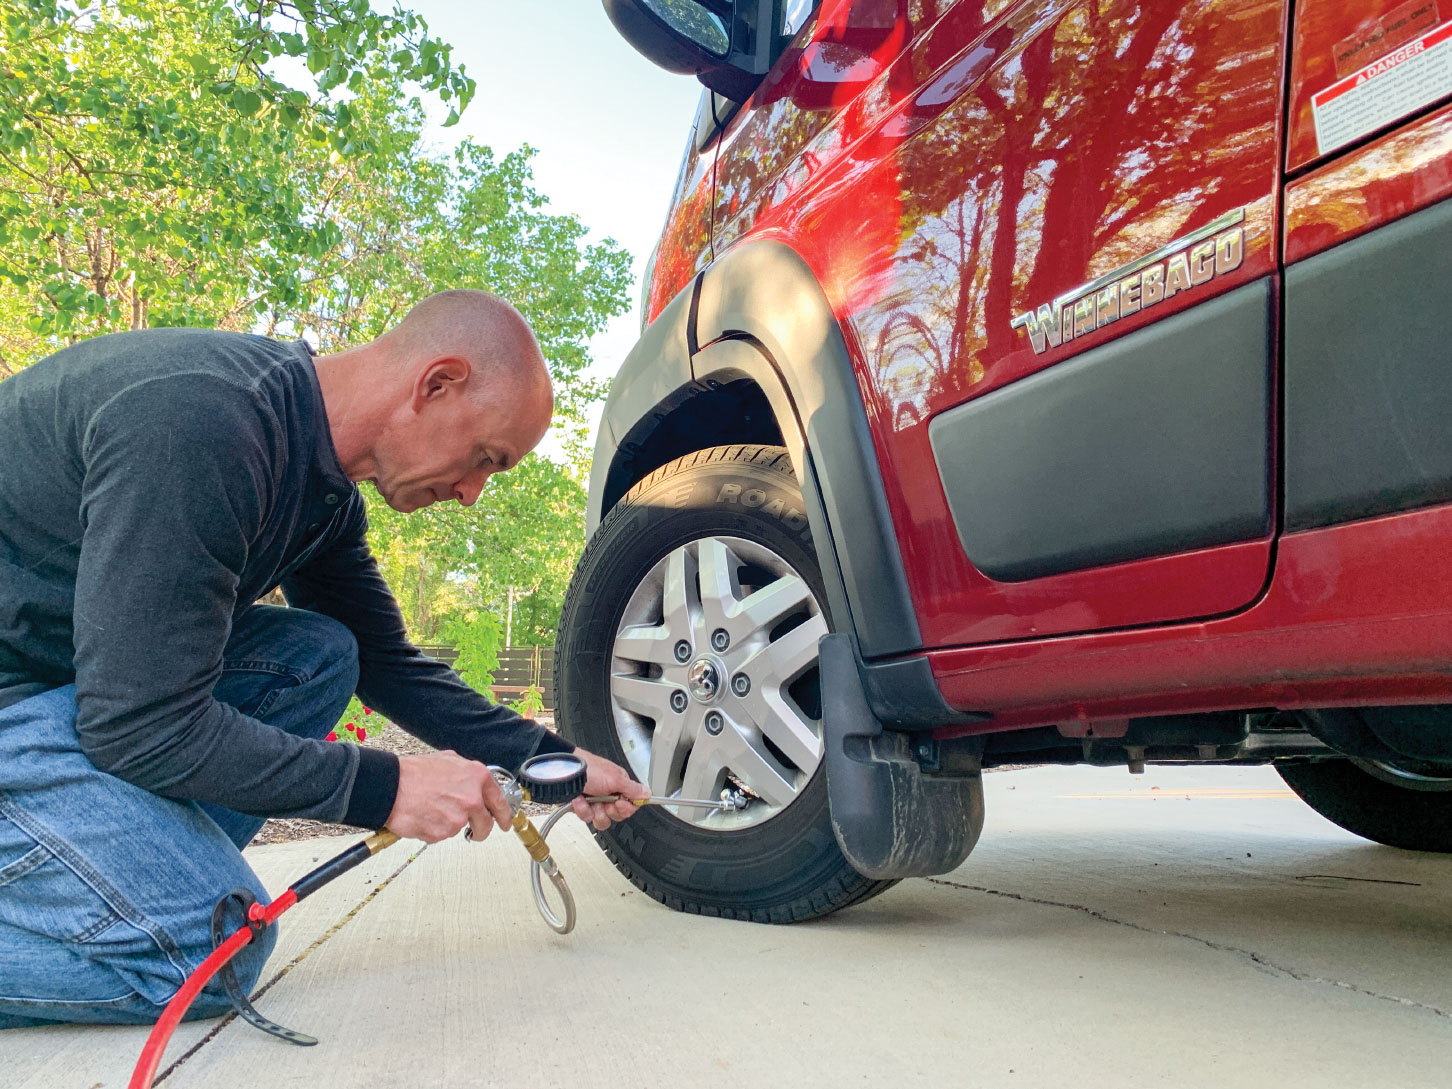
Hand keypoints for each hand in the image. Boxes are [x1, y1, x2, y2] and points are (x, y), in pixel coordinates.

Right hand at [386, 751, 513, 842]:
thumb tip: (475, 782)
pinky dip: (434, 830)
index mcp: (477, 777)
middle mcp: (472, 799)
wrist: (391, 786)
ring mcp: (458, 818)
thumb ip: (467, 773)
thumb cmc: (414, 772)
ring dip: (449, 824)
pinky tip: (424, 816)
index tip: (505, 823)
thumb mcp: (448, 760)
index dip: (505, 816)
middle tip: (474, 831)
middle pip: (485, 825)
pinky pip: (442, 836)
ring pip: (460, 829)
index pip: (500, 802)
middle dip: (480, 830)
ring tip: (431, 809)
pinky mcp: (442, 833)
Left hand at [570, 748, 648, 830]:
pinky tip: (579, 800)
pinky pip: (587, 818)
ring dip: (595, 811)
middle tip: (605, 800)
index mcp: (620, 786)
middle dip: (610, 810)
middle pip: (618, 815)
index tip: (620, 802)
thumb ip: (632, 789)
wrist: (562, 771)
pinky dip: (582, 810)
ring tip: (590, 800)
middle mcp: (609, 795)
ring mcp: (595, 802)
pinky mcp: (582, 808)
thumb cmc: (587, 768)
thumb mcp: (614, 778)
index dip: (627, 808)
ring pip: (603, 820)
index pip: (632, 805)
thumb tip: (648, 793)